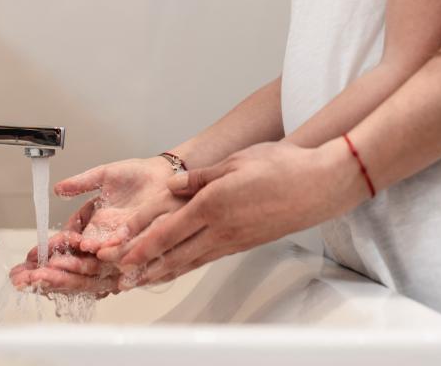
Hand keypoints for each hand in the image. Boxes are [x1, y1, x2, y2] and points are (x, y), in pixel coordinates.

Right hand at [9, 157, 184, 292]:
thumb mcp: (104, 175)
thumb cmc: (139, 175)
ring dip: (73, 265)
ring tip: (55, 267)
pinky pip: (119, 251)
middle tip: (32, 274)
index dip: (49, 249)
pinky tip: (91, 252)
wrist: (168, 174)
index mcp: (94, 224)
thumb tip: (58, 189)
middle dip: (53, 267)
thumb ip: (81, 183)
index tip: (31, 256)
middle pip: (75, 259)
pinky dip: (105, 252)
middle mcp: (105, 238)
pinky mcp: (138, 241)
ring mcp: (120, 242)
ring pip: (93, 260)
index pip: (66, 242)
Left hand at [111, 139, 365, 285]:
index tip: (122, 254)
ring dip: (166, 270)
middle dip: (147, 266)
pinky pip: (211, 256)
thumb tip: (173, 186)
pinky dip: (191, 264)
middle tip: (124, 276)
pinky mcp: (247, 242)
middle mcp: (221, 228)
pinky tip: (184, 265)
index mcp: (212, 205)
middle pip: (175, 253)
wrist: (318, 185)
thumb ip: (200, 177)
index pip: (168, 231)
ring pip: (193, 259)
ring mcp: (235, 239)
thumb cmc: (281, 166)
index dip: (142, 245)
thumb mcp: (234, 161)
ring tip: (146, 279)